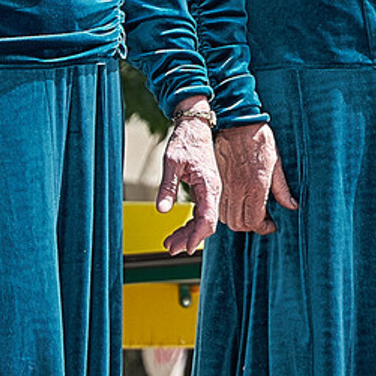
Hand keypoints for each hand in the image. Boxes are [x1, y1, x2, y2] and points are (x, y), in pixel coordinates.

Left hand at [155, 112, 220, 253]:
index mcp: (209, 185)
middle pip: (205, 223)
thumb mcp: (171, 162)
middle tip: (171, 249)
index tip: (187, 248)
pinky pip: (199, 212)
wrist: (195, 125)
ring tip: (170, 243)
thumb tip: (162, 210)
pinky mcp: (204, 190)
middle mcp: (213, 191)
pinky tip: (177, 231)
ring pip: (202, 219)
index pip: (207, 218)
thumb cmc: (185, 140)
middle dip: (189, 238)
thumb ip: (168, 187)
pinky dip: (189, 223)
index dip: (197, 235)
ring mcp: (210, 191)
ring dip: (188, 233)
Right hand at [215, 120, 295, 236]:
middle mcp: (237, 190)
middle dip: (251, 227)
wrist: (236, 123)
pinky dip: (226, 211)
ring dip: (238, 220)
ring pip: (226, 218)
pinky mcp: (216, 182)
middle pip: (239, 224)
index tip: (271, 225)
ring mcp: (224, 187)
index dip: (264, 228)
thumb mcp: (276, 162)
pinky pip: (218, 206)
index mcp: (255, 186)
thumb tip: (291, 206)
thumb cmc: (259, 139)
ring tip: (249, 211)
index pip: (255, 221)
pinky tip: (237, 203)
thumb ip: (282, 188)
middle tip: (261, 219)